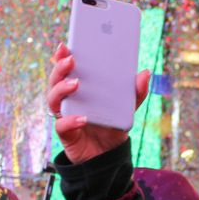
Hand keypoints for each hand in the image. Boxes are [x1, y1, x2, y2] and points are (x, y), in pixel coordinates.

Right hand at [48, 43, 150, 164]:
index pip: (67, 68)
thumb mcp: (127, 107)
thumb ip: (136, 92)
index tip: (66, 44)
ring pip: (53, 99)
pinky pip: (62, 125)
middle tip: (72, 60)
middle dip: (60, 67)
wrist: (109, 155)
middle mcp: (68, 99)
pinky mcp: (66, 133)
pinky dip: (71, 120)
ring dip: (62, 89)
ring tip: (76, 84)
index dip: (62, 55)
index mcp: (79, 87)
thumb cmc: (112, 125)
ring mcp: (64, 114)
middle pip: (56, 79)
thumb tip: (145, 73)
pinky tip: (82, 118)